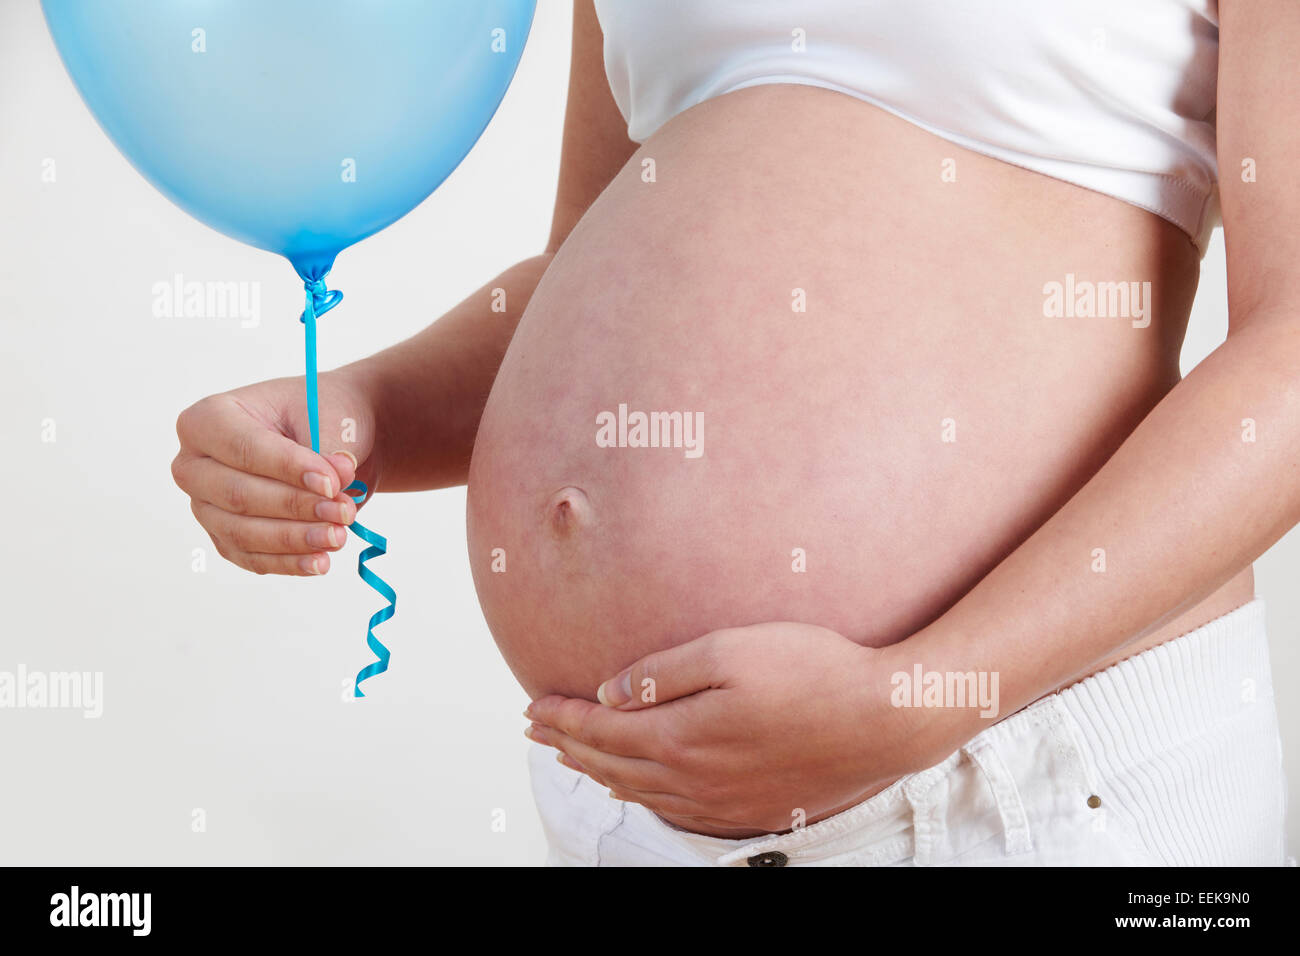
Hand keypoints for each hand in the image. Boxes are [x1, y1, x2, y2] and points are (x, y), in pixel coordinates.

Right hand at [171, 372, 378, 575]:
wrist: (325, 434)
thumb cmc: (317, 413)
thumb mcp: (328, 416)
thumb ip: (330, 448)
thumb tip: (339, 481)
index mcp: (209, 420)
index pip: (243, 448)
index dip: (287, 468)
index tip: (330, 482)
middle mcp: (195, 465)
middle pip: (238, 495)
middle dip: (294, 507)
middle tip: (342, 510)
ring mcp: (206, 505)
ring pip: (242, 533)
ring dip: (294, 539)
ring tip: (337, 535)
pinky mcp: (226, 537)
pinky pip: (251, 558)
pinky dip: (288, 563)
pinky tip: (320, 561)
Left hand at [525, 623, 956, 833]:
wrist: (886, 719)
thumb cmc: (814, 672)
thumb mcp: (731, 650)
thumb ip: (664, 671)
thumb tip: (610, 690)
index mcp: (682, 737)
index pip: (601, 730)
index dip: (562, 718)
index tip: (532, 705)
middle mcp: (694, 779)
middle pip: (611, 765)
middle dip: (568, 745)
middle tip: (536, 730)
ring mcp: (721, 801)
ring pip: (640, 792)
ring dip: (598, 772)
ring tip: (573, 757)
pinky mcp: (748, 808)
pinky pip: (674, 809)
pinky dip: (641, 795)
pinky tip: (637, 786)